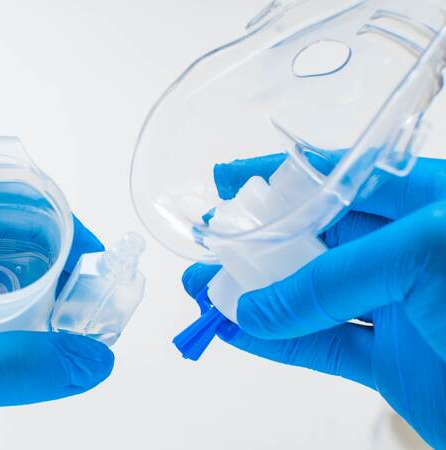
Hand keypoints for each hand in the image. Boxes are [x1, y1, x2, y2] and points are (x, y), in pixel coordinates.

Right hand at [182, 156, 445, 448]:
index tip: (230, 178)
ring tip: (203, 289)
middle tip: (210, 239)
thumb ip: (333, 279)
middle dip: (256, 239)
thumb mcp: (423, 257)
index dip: (281, 174)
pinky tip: (236, 332)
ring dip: (253, 294)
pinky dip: (273, 343)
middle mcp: (408, 253)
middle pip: (314, 240)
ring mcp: (398, 309)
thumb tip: (256, 306)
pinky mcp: (391, 362)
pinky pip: (319, 348)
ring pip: (309, 297)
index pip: (338, 179)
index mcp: (426, 204)